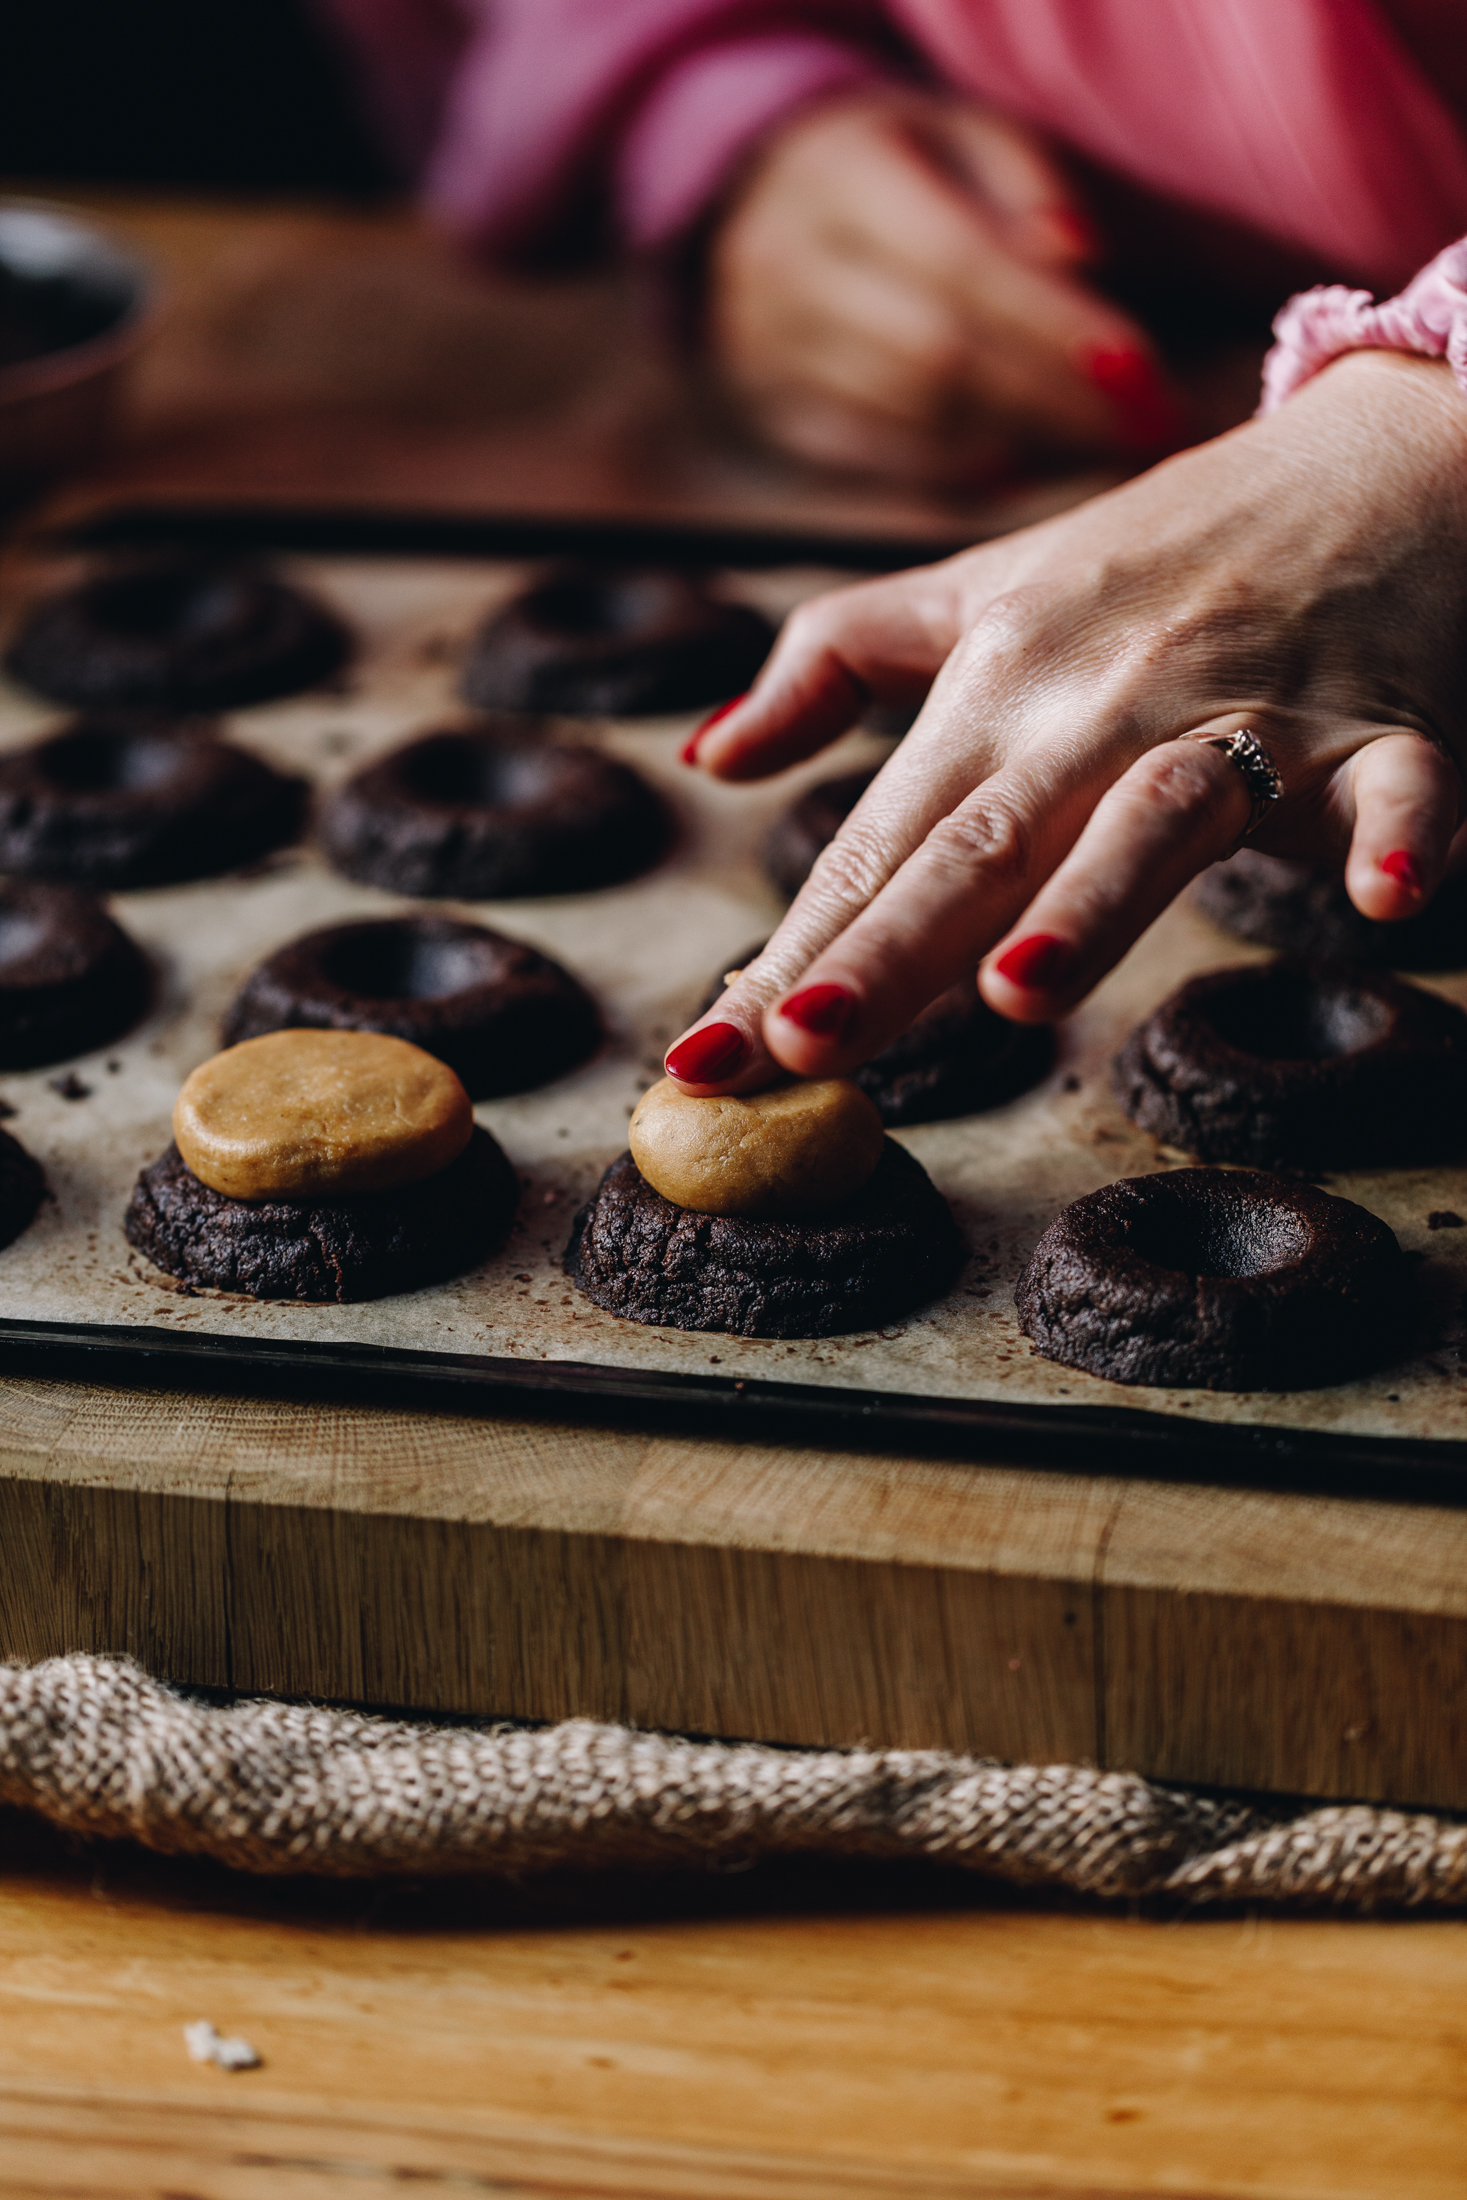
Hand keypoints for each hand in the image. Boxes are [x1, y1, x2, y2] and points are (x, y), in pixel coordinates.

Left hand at [667, 350, 1466, 1093]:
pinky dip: (1398, 832)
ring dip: (1092, 899)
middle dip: (887, 950)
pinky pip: (1394, 787)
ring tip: (1018, 986)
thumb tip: (708, 757)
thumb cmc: (1163, 553)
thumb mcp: (979, 592)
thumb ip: (836, 666)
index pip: (875, 847)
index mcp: (996, 692)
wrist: (1379, 455)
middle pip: (980, 844)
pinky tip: (1385, 897)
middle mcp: (1099, 709)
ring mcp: (1243, 716)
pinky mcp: (1383, 726)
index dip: (789, 953)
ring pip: (1156, 815)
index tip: (703, 1061)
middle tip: (799, 1047)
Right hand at [706, 89, 1180, 482]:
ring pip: (912, 416)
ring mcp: (768, 353)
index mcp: (836, 178)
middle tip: (1141, 425)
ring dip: (1018, 436)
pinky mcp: (774, 415)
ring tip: (1099, 442)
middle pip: (937, 355)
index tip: (1138, 368)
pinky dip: (957, 467)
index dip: (1052, 325)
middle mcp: (786, 269)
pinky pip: (879, 459)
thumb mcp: (952, 133)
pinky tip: (1018, 462)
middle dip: (1052, 397)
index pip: (959, 265)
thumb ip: (1021, 180)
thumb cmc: (886, 167)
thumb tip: (1079, 258)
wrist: (744, 207)